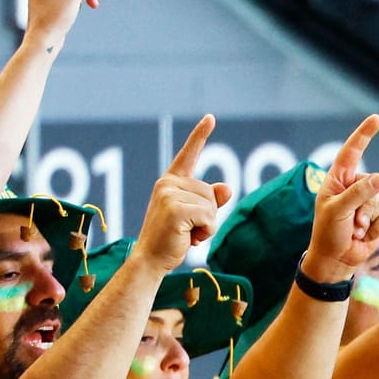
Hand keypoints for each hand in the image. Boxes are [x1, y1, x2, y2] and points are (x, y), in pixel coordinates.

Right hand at [134, 116, 231, 271]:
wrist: (150, 260)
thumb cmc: (171, 240)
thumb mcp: (194, 218)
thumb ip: (210, 201)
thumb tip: (227, 187)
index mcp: (170, 182)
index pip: (188, 155)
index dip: (200, 136)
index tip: (211, 118)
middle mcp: (168, 184)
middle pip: (210, 192)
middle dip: (207, 216)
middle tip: (187, 230)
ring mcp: (170, 194)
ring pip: (211, 205)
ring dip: (207, 226)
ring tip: (185, 234)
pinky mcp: (175, 209)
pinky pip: (209, 217)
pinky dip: (205, 232)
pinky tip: (188, 239)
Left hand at [303, 115, 378, 279]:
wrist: (336, 261)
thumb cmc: (328, 234)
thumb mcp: (337, 211)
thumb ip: (357, 194)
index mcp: (338, 180)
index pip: (352, 152)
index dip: (364, 135)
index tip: (377, 119)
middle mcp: (354, 187)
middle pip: (373, 184)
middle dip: (365, 207)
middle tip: (351, 223)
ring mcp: (367, 202)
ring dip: (371, 220)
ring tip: (356, 230)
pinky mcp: (378, 216)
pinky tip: (366, 236)